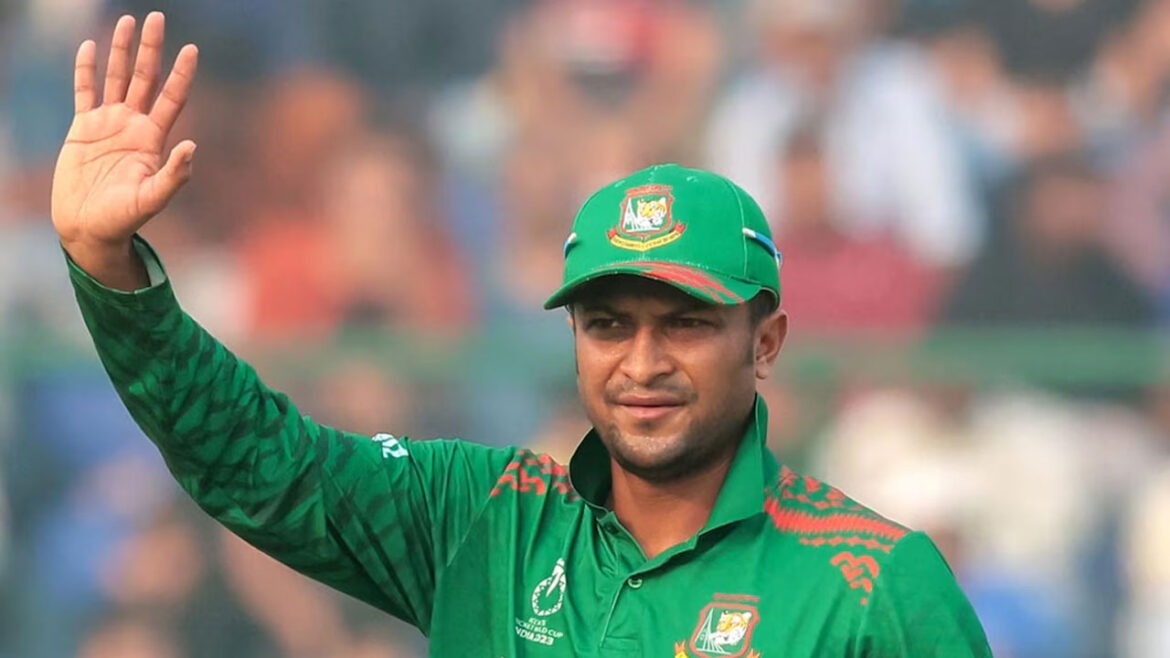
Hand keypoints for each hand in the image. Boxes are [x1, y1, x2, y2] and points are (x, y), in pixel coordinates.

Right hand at [51, 12, 197, 281]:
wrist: (89, 228)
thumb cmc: (124, 219)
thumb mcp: (152, 199)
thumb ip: (174, 175)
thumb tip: (192, 146)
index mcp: (154, 140)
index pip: (172, 98)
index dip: (181, 74)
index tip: (192, 49)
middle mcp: (134, 126)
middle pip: (146, 79)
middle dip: (152, 49)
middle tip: (158, 18)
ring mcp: (109, 124)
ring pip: (117, 78)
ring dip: (122, 51)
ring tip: (127, 21)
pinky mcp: (83, 128)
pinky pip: (84, 92)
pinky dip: (85, 70)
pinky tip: (88, 47)